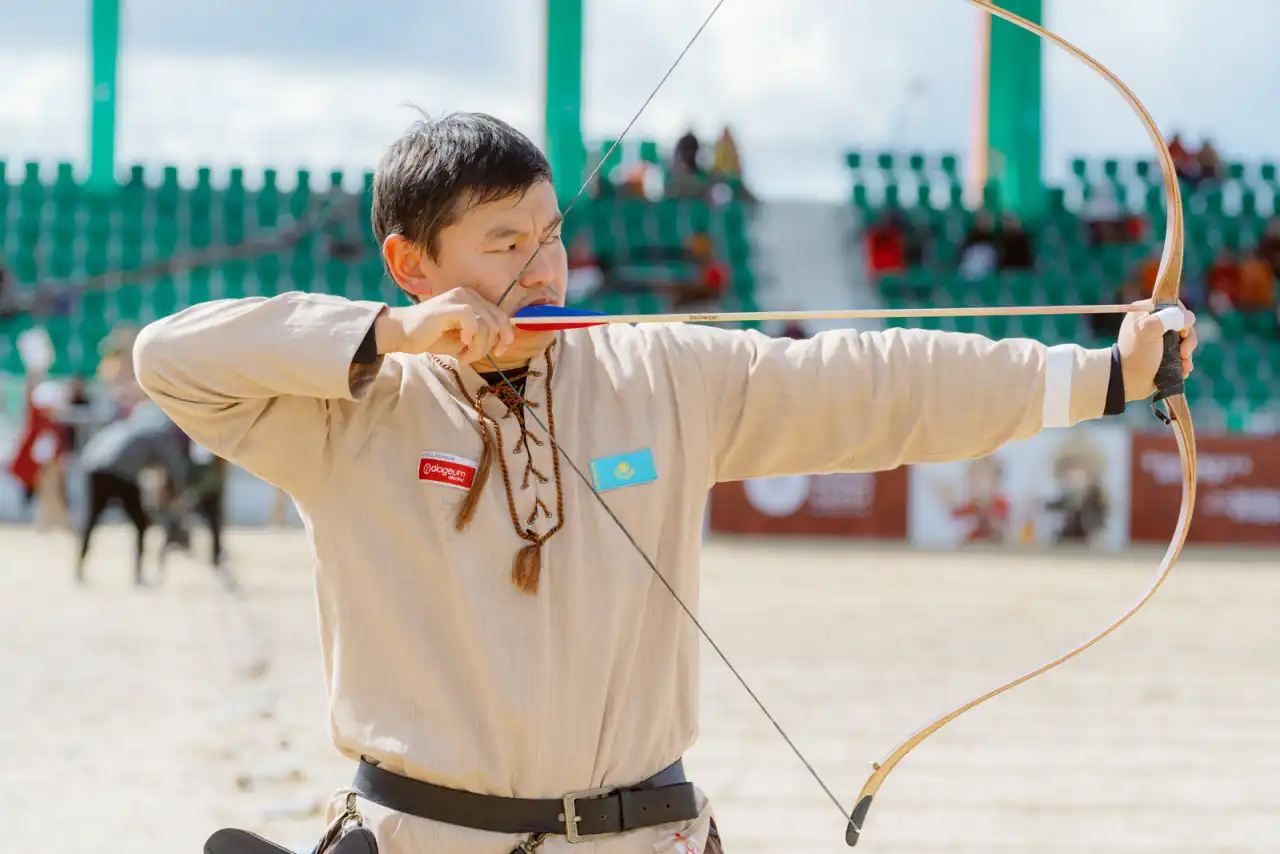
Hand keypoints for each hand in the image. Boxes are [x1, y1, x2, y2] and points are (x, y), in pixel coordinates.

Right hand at [375, 287, 515, 361]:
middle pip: (498, 321)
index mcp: (474, 299)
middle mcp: (469, 294)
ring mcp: (459, 298)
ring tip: (464, 356)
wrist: (402, 334)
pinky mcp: (450, 306)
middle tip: (474, 357)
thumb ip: (483, 336)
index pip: (502, 316)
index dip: (506, 336)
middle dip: (491, 344)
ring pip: (487, 325)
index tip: (498, 352)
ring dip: (479, 347)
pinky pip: (473, 322)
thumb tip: (502, 344)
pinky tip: (461, 344)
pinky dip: (472, 338)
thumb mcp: (464, 338)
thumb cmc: (432, 337)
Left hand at [1116, 301, 1196, 400]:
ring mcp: (1159, 340)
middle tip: (1184, 352)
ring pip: (1184, 340)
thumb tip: (1189, 317)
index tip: (1182, 331)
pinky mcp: (1164, 355)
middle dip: (1188, 339)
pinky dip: (1185, 362)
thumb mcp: (1148, 331)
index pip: (1172, 305)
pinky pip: (1182, 354)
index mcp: (1145, 312)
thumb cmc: (1137, 355)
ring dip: (1188, 353)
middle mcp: (1152, 324)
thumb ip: (1168, 318)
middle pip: (1182, 324)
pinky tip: (1183, 370)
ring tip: (1184, 364)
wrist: (1127, 382)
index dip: (1182, 317)